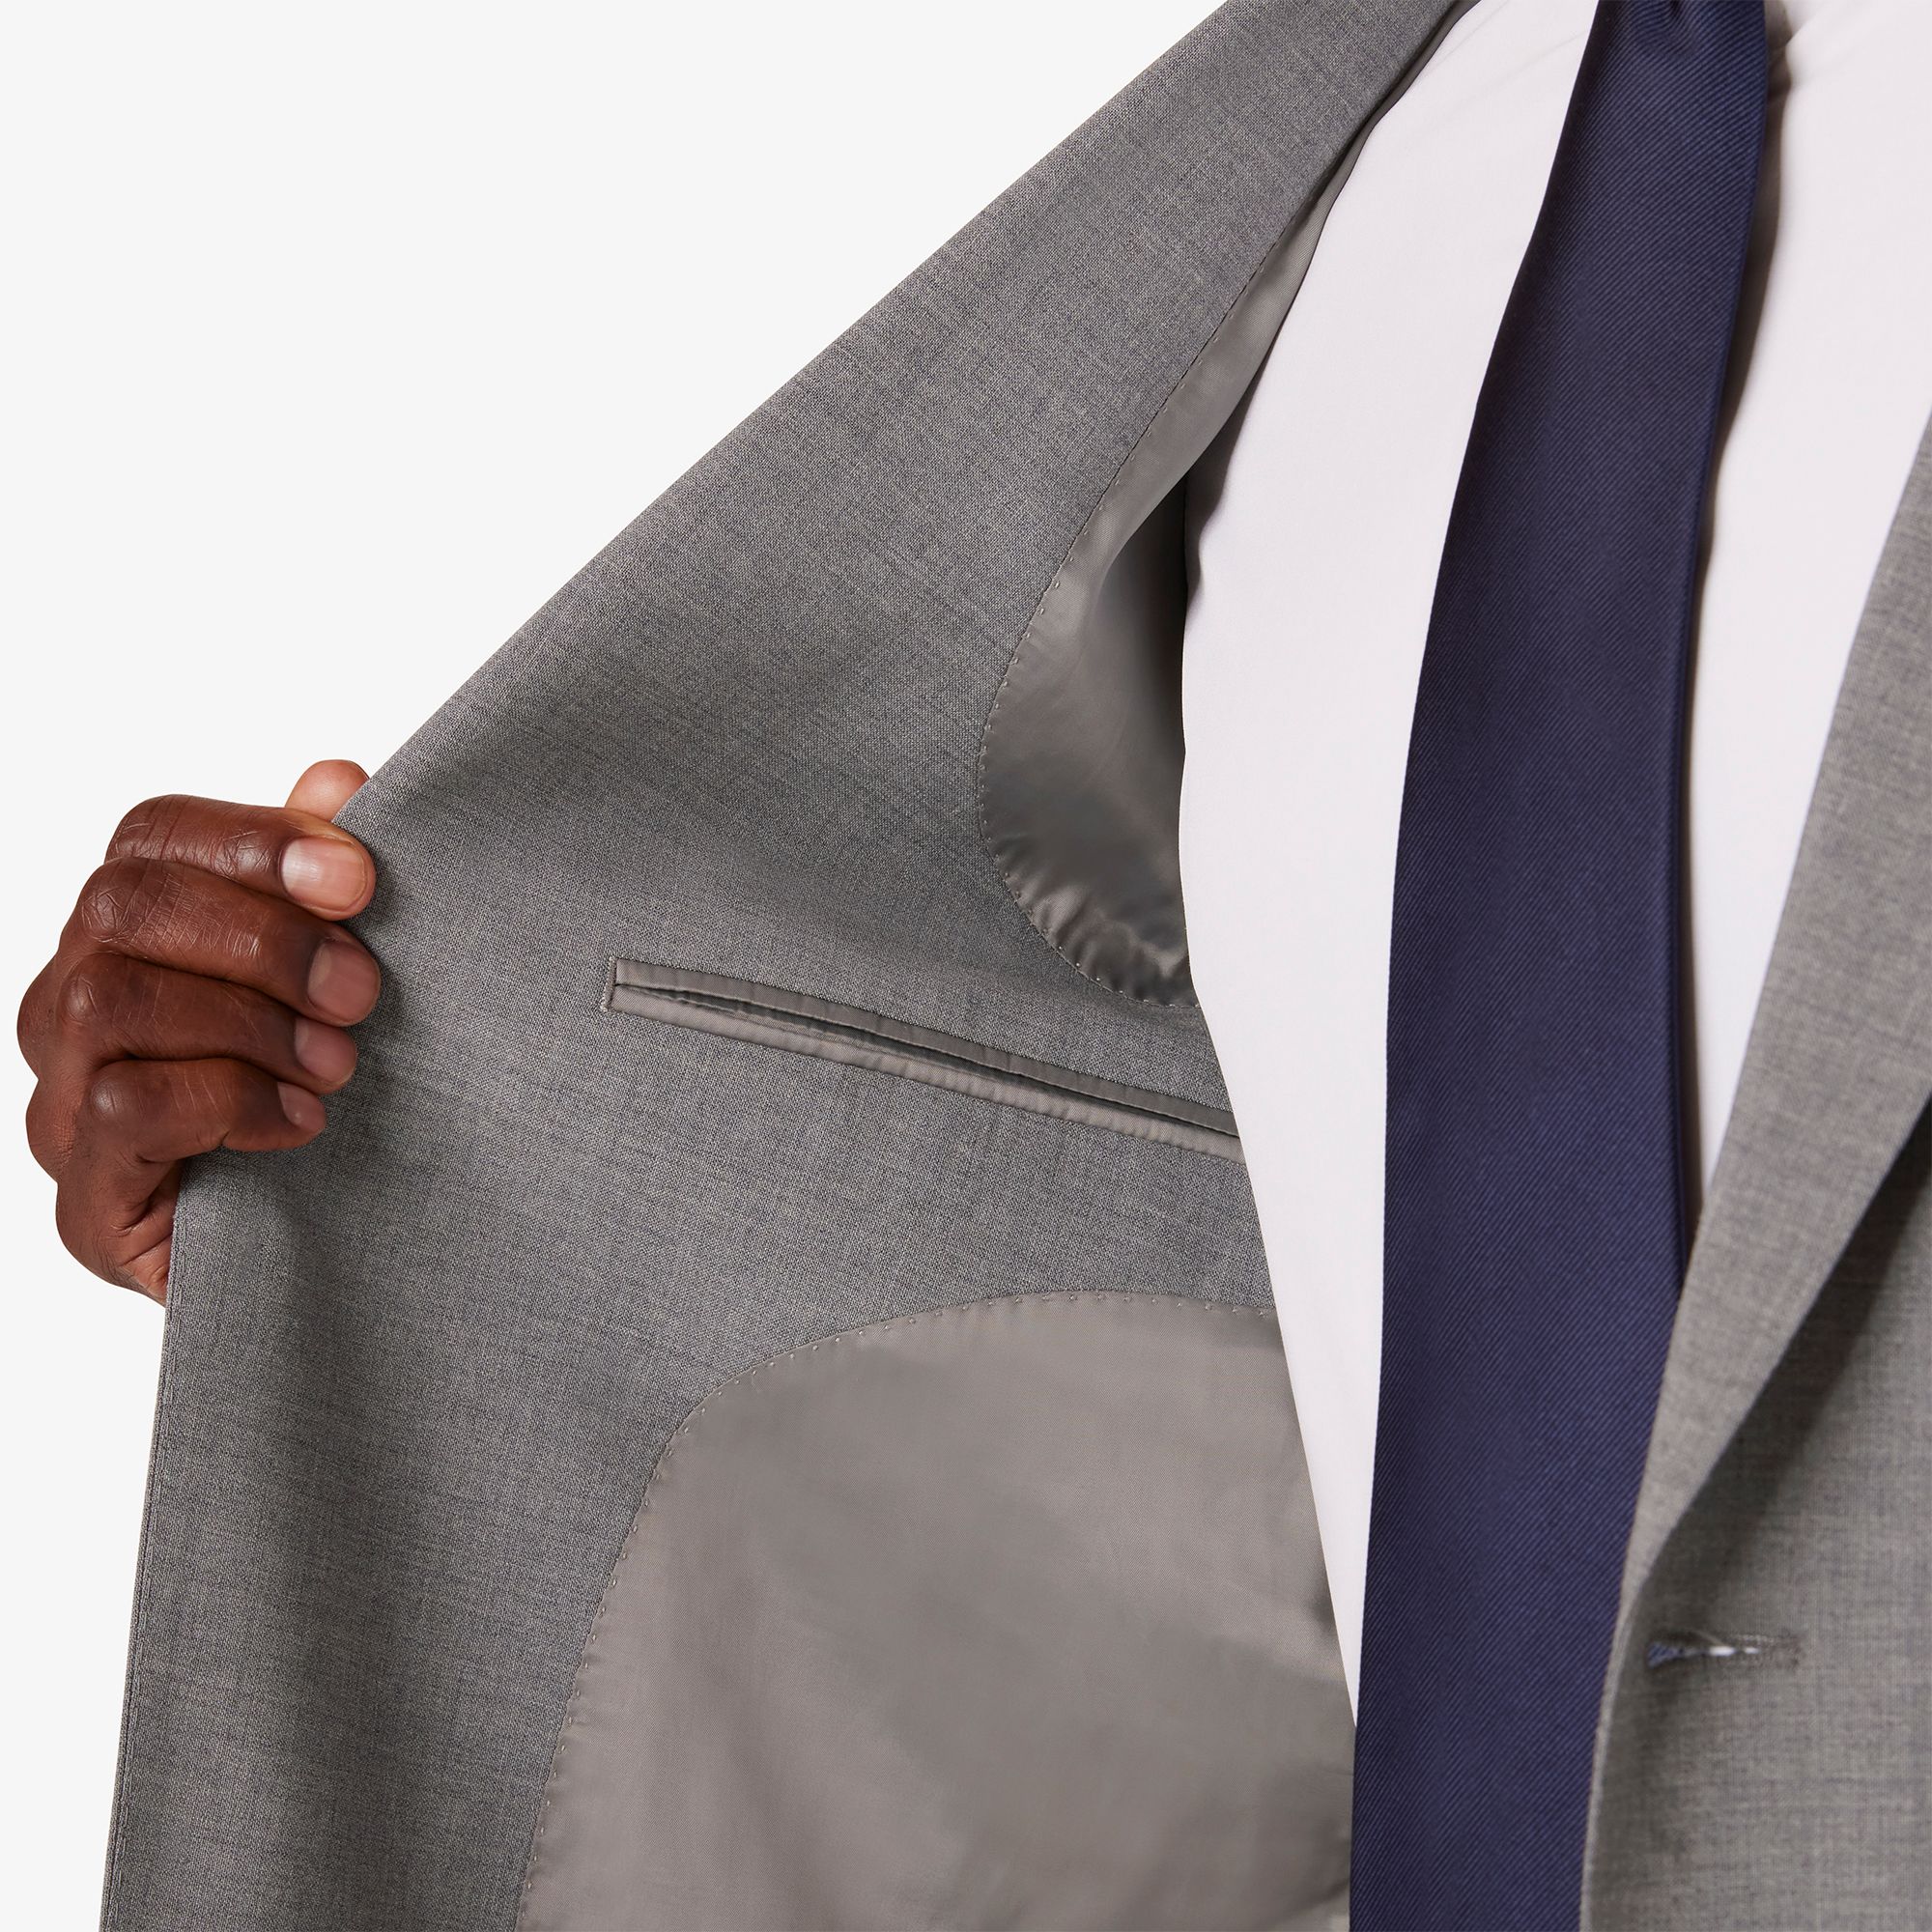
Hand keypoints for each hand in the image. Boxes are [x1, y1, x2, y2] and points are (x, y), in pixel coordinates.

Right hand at [18, 760, 377, 1302]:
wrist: (330, 1263)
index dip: (253, 841)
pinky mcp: (83, 1199)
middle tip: (362, 990)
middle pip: (123, 906)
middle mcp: (71, 1003)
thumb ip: (329, 881)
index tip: (360, 881)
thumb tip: (339, 780)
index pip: (150, 839)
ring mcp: (61, 1101)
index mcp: (131, 935)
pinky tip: (300, 1123)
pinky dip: (227, 1102)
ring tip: (337, 1063)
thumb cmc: (324, 1096)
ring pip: (113, 998)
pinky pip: (119, 1106)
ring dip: (248, 1022)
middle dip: (262, 936)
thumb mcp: (341, 980)